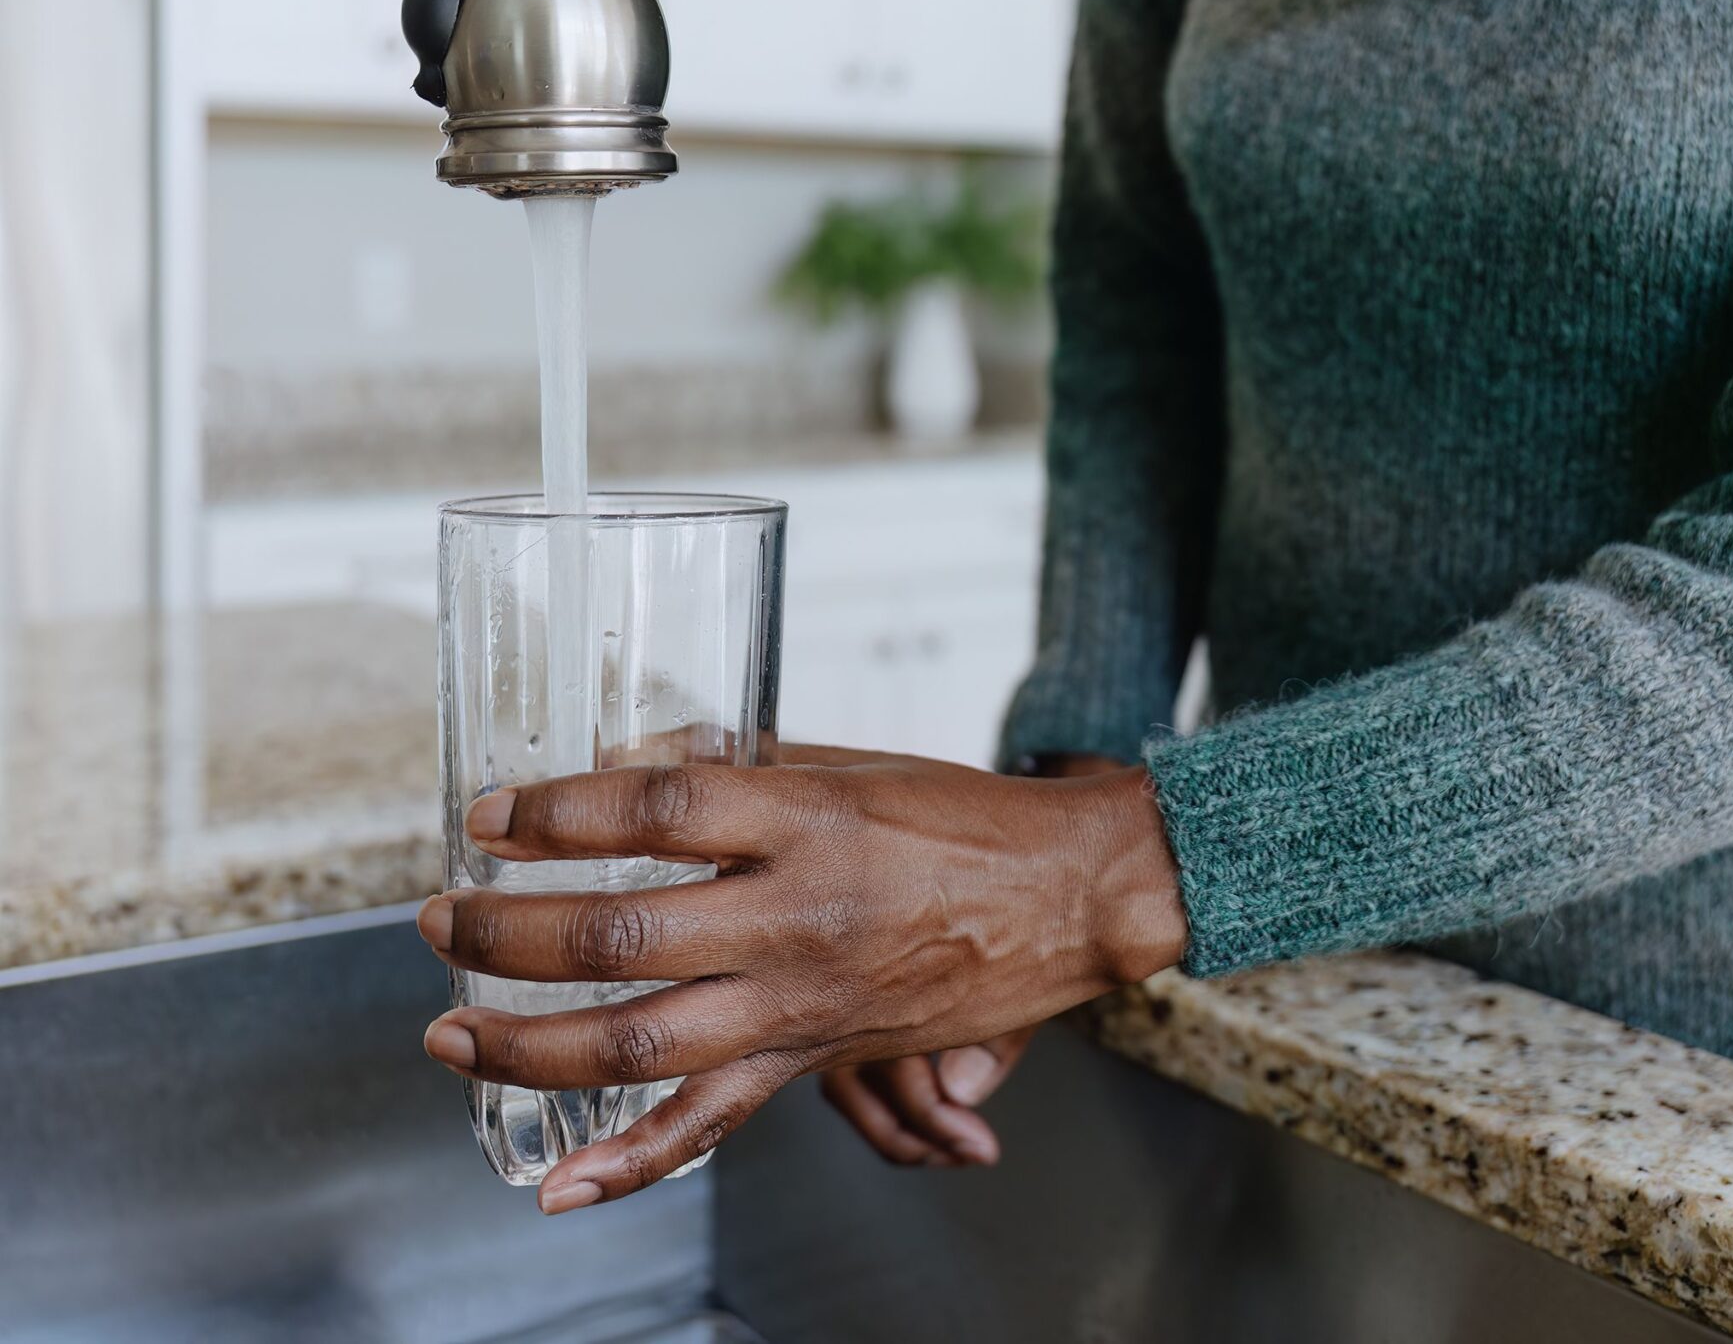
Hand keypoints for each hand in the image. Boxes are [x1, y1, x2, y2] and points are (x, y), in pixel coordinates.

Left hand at [413, 751, 1185, 1213]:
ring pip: (640, 1042)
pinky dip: (630, 1163)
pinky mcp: (819, 1055)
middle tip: (445, 919)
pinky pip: (714, 1122)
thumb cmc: (970, 820)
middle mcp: (799, 915)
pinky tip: (561, 1185)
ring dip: (527, 1043)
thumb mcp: (853, 765)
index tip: (493, 815)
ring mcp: (805, 998)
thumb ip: (741, 770)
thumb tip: (630, 762)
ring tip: (453, 1031)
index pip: (656, 811)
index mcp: (809, 820)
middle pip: (622, 936)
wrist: (1074, 893)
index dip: (558, 813)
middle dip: (507, 933)